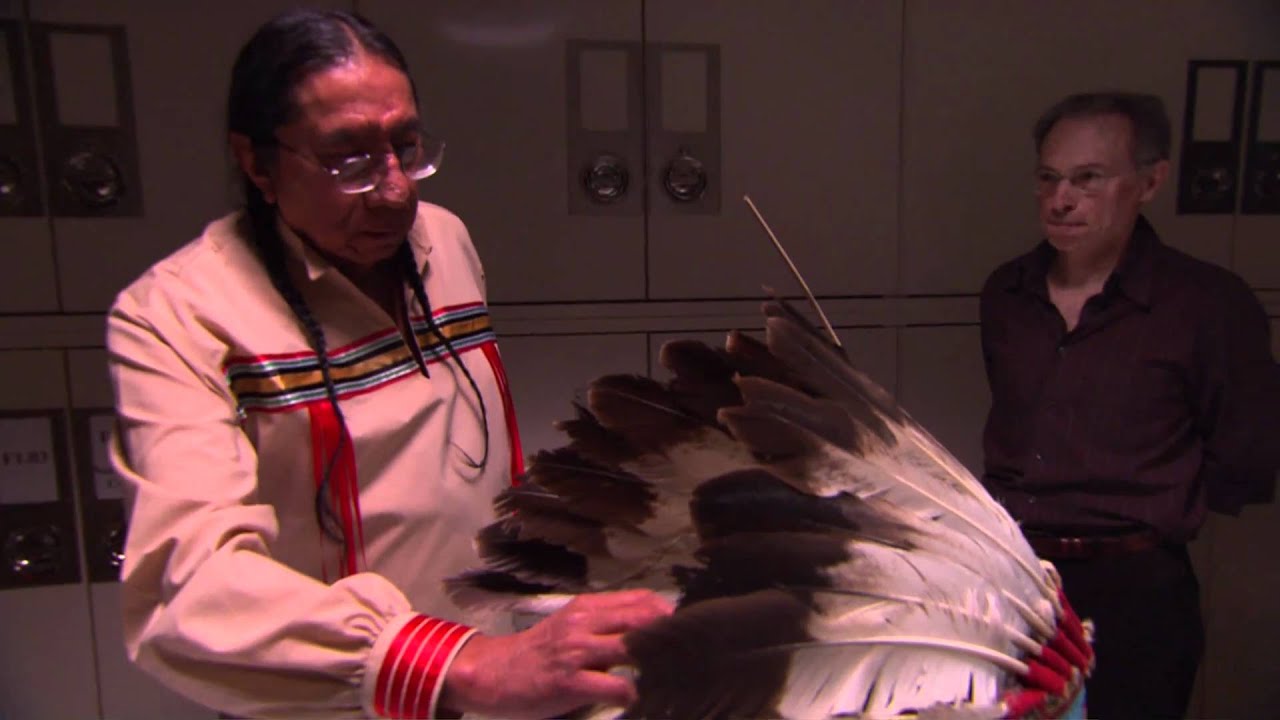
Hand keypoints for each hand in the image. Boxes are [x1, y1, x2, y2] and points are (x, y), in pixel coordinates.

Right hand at [439, 589, 673, 717]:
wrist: (493, 672)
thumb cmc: (538, 653)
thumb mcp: (570, 626)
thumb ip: (604, 624)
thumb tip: (649, 627)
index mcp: (586, 608)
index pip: (641, 600)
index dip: (669, 613)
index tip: (687, 629)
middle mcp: (583, 624)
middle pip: (643, 619)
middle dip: (670, 635)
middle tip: (689, 650)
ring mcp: (576, 653)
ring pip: (632, 648)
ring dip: (656, 662)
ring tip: (670, 673)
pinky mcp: (569, 683)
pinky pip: (615, 688)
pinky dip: (632, 694)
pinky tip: (636, 699)